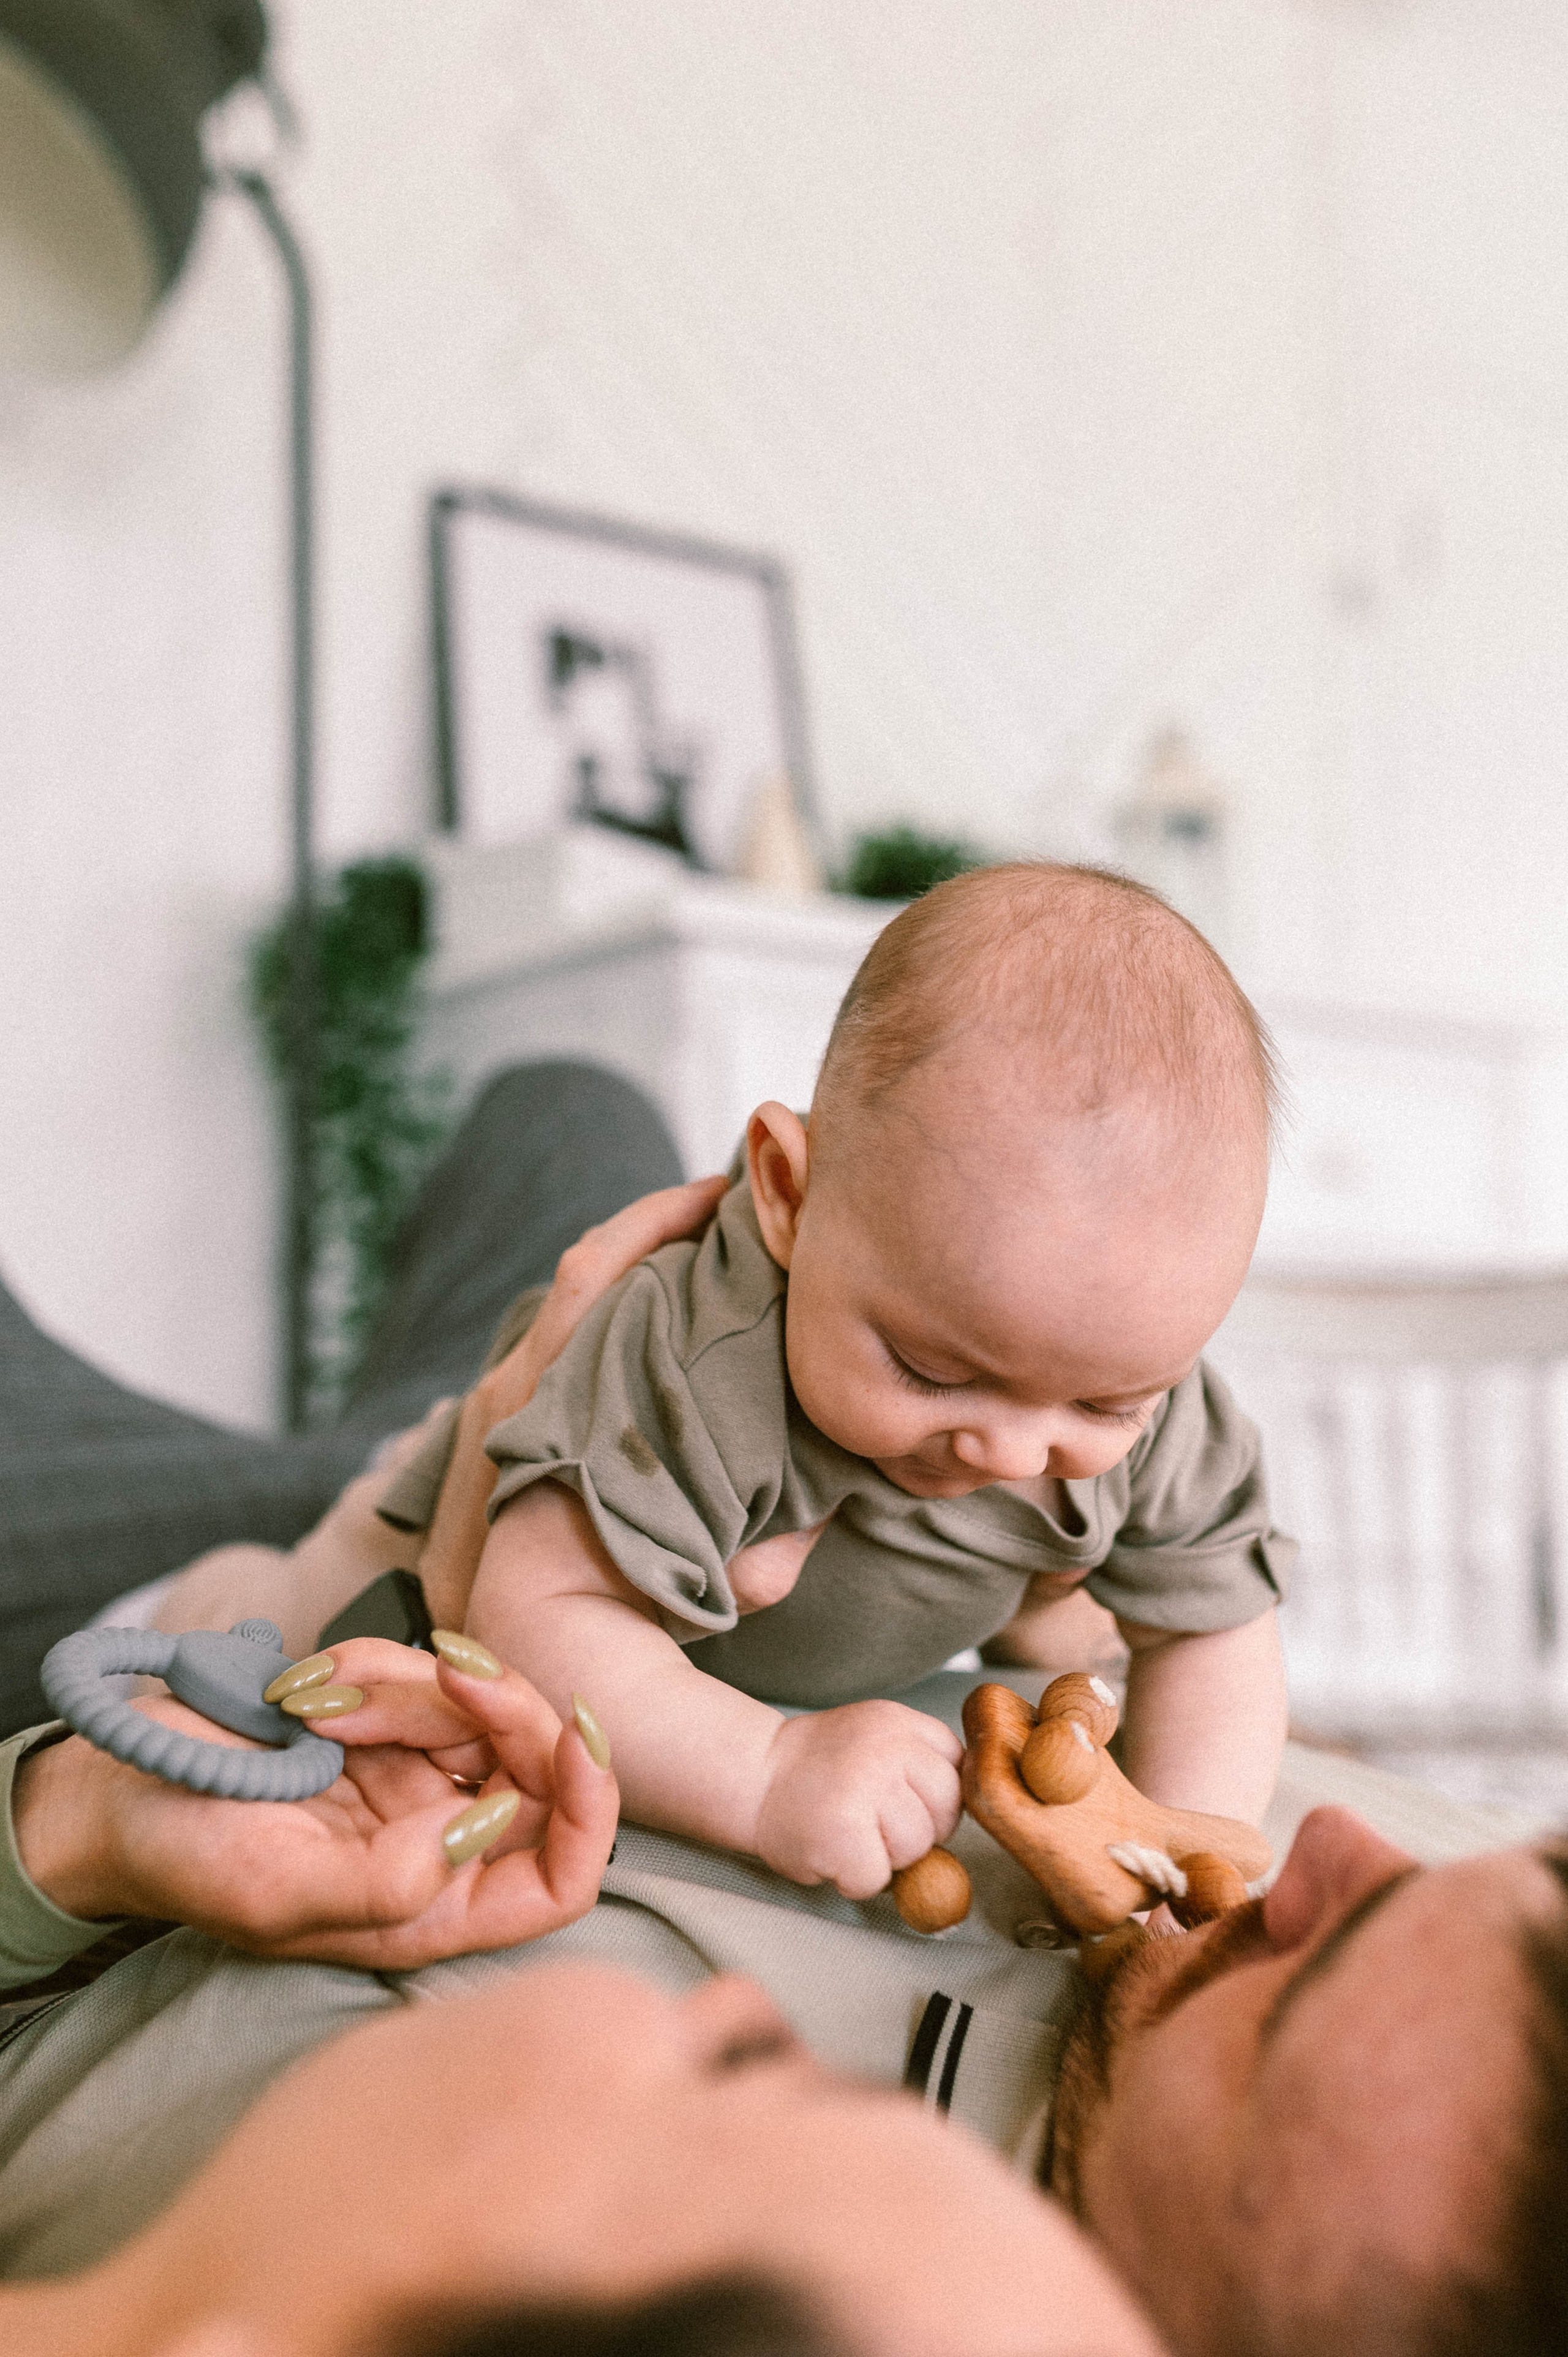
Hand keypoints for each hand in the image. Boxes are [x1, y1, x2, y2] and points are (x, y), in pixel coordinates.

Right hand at [12, 1638, 616, 1968]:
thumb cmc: (187, 1857)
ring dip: (406, 1684)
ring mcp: (415, 1782)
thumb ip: (386, 1882)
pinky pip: (420, 1673)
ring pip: (477, 1708)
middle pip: (536, 1770)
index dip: (587, 1812)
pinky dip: (373, 1663)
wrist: (120, 1792)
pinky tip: (310, 1689)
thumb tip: (481, 1830)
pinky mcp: (384, 1726)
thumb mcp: (274, 1888)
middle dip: (501, 1708)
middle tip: (446, 1669)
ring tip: (319, 1704)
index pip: (560, 1878)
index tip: (573, 1736)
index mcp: (431, 1912)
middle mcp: (439, 1847)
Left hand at [419, 1173, 729, 1628]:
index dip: (651, 1223)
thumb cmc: (524, 1610)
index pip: (591, 1276)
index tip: (716, 1194)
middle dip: (658, 1223)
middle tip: (736, 1206)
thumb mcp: (628, 1601)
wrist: (425, 1625)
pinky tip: (669, 1314)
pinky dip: (617, 1305)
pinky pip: (568, 1329)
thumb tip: (796, 1549)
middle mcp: (520, 1379)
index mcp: (542, 1401)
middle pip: (588, 1263)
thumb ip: (720, 1577)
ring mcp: (507, 1386)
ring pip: (578, 1293)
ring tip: (715, 1248)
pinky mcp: (506, 1402)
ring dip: (641, 1262)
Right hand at [753, 1701, 962, 1899]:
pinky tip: (830, 1852)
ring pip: (915, 1848)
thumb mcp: (874, 1741)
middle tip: (871, 1822)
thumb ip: (919, 1763)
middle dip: (919, 1830)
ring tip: (847, 1833)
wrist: (751, 1776)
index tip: (901, 1799)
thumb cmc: (818, 1771)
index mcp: (899, 1722)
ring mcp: (865, 1788)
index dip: (932, 1795)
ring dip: (885, 1857)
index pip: (955, 1768)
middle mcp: (887, 1748)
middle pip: (946, 1810)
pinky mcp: (843, 1833)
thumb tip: (963, 1815)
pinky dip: (854, 1879)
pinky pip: (877, 1878)